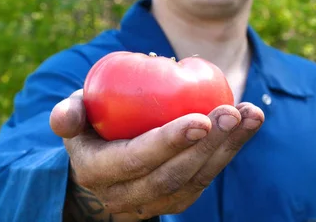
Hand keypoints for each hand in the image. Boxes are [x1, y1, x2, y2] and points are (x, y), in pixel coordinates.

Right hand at [50, 89, 263, 220]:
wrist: (102, 161)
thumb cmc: (90, 126)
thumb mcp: (74, 117)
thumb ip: (68, 115)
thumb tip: (65, 118)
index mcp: (97, 171)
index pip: (136, 160)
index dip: (169, 142)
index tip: (201, 118)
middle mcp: (124, 195)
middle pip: (173, 176)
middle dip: (208, 145)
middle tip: (232, 112)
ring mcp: (153, 202)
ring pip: (195, 181)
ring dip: (228, 148)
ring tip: (250, 114)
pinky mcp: (175, 199)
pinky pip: (204, 179)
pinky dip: (229, 152)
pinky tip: (247, 125)